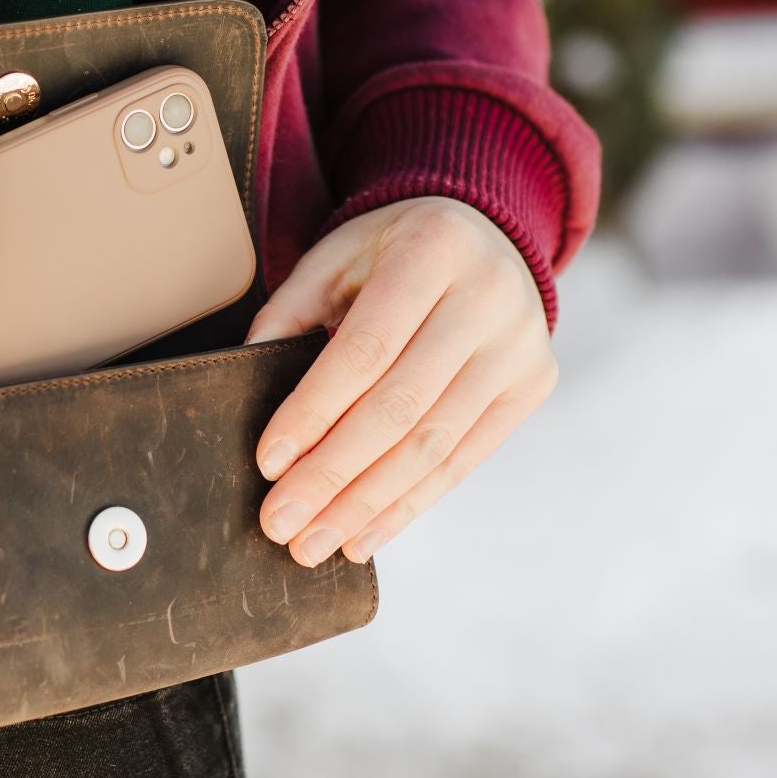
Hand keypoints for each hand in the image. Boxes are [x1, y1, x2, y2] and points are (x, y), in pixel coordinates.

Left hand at [247, 197, 556, 566]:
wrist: (485, 235)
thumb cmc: (391, 251)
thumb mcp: (336, 257)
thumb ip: (290, 315)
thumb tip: (244, 385)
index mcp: (431, 250)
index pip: (364, 350)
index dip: (314, 411)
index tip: (270, 462)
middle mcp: (487, 297)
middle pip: (400, 407)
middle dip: (333, 475)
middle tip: (282, 524)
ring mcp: (518, 346)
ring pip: (433, 444)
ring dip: (367, 505)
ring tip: (316, 543)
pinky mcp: (532, 386)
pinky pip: (464, 460)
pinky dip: (410, 504)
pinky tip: (365, 534)